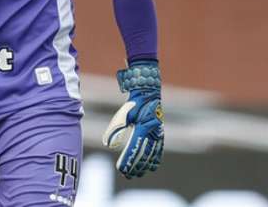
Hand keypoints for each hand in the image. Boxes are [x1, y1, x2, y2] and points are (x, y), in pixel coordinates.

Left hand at [102, 60, 163, 178]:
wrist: (149, 93)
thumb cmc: (133, 104)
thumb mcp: (122, 115)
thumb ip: (115, 130)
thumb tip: (108, 144)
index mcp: (142, 128)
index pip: (134, 149)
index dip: (127, 161)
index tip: (121, 169)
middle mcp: (152, 134)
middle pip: (143, 156)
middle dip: (134, 167)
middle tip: (126, 175)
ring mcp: (158, 135)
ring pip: (152, 156)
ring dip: (143, 167)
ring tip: (136, 174)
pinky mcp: (160, 134)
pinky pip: (158, 151)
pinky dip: (154, 161)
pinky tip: (150, 168)